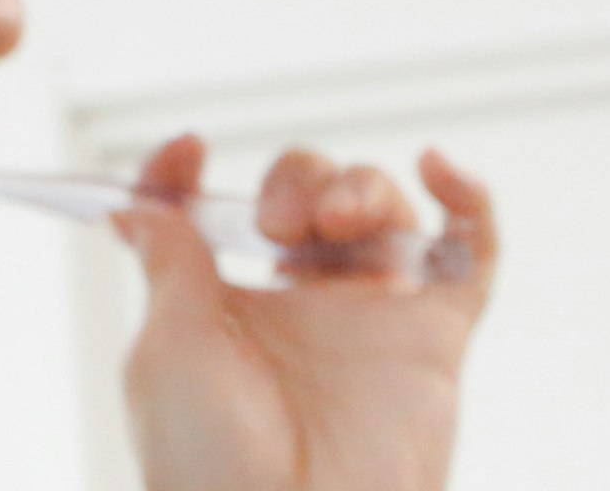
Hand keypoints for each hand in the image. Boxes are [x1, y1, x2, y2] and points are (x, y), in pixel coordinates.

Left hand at [121, 134, 496, 490]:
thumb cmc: (213, 460)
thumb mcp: (169, 351)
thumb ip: (168, 267)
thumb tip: (138, 205)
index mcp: (220, 305)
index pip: (206, 213)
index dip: (189, 173)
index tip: (188, 149)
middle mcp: (297, 304)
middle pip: (306, 194)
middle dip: (295, 182)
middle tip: (275, 227)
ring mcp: (369, 320)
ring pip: (381, 211)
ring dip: (361, 187)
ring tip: (336, 222)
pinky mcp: (434, 342)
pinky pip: (471, 259)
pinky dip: (470, 205)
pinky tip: (442, 168)